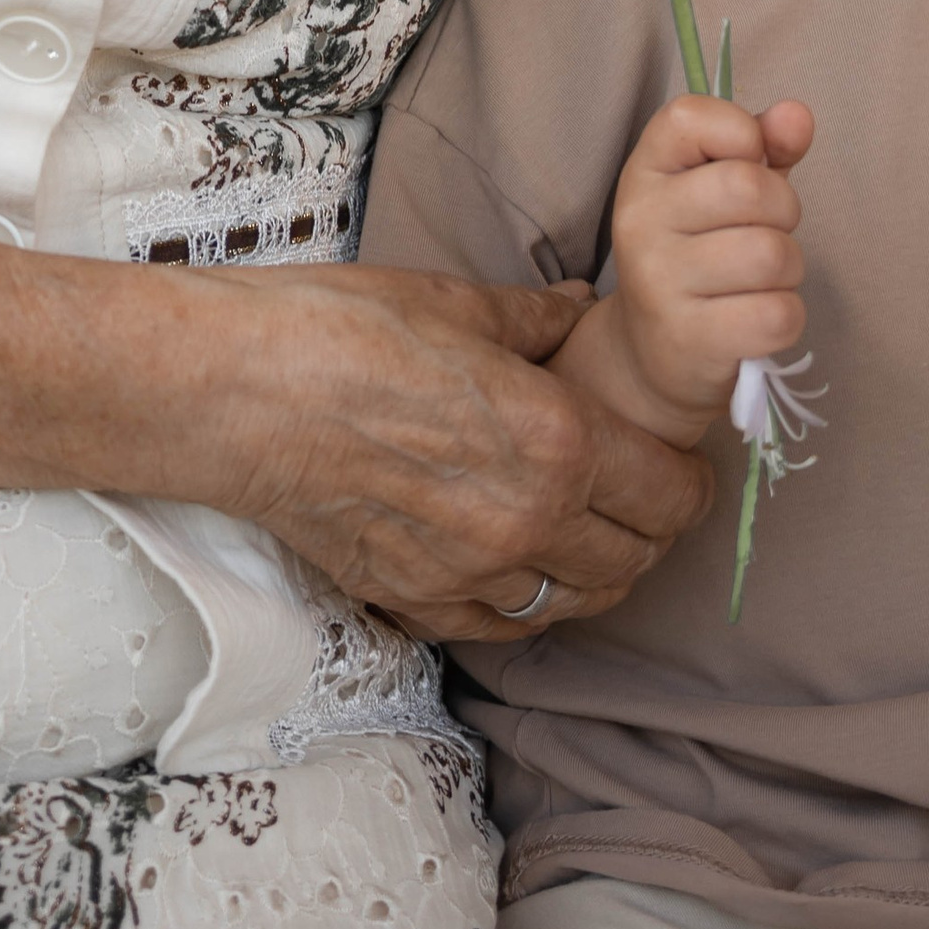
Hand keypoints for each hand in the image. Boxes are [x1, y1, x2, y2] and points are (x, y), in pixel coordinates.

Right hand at [213, 263, 713, 644]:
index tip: (682, 462)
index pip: (673, 494)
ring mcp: (470, 575)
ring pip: (575, 602)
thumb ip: (537, 320)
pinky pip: (501, 624)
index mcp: (556, 442)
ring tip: (582, 529)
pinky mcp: (415, 600)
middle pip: (636, 559)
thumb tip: (578, 309)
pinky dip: (522, 599)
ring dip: (593, 570)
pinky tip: (512, 561)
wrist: (237, 394)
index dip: (691, 479)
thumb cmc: (340, 330)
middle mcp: (527, 524)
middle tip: (638, 492)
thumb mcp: (456, 303)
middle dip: (650, 527)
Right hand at [574, 91, 815, 443]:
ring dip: (788, 270)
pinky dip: (786, 317)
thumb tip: (797, 116)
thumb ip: (763, 147)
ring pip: (772, 255)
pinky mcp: (689, 338)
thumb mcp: (721, 190)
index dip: (742, 133)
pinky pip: (777, 315)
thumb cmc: (699, 256)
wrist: (653, 355)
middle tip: (766, 233)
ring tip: (761, 281)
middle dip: (784, 211)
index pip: (692, 116)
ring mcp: (658, 281)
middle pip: (749, 188)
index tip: (746, 164)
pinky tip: (756, 319)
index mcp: (645, 171)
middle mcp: (640, 220)